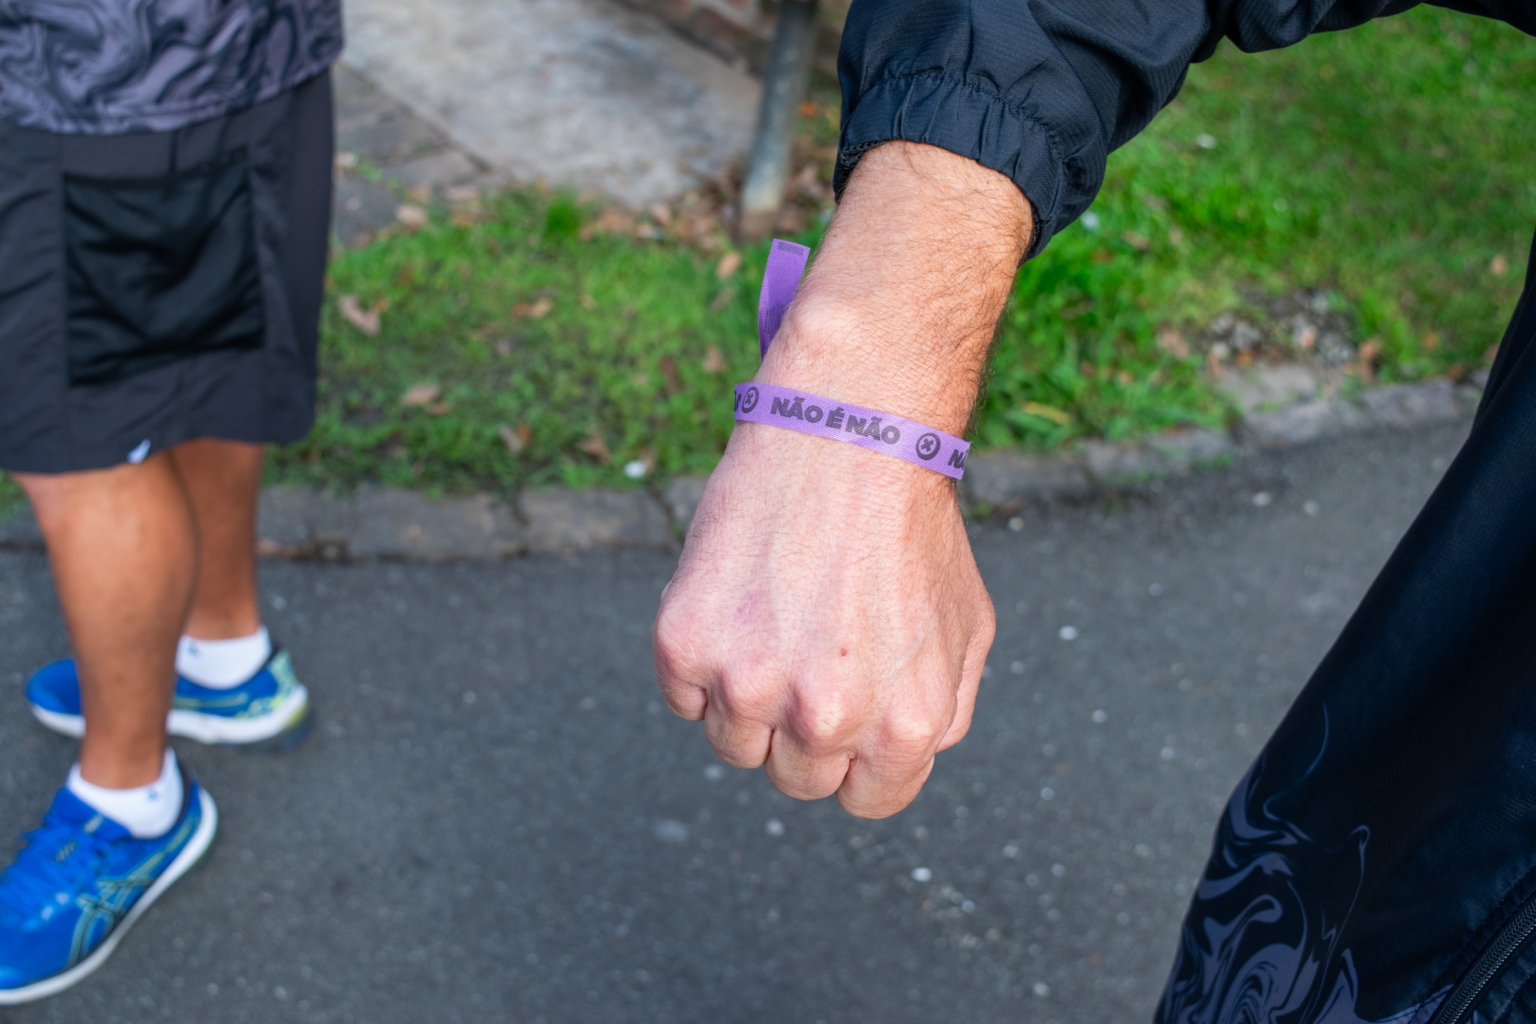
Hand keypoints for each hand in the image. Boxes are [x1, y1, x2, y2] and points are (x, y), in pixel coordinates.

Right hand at [653, 142, 1031, 816]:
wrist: (847, 431)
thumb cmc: (912, 526)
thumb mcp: (966, 629)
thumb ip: (942, 713)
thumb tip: (897, 759)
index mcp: (907, 726)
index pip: (867, 802)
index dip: (858, 758)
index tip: (848, 714)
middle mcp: (827, 716)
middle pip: (796, 780)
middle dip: (803, 731)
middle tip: (810, 654)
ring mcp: (750, 683)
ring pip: (733, 744)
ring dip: (749, 698)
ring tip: (776, 620)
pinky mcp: (685, 644)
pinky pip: (682, 697)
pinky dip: (703, 660)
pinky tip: (738, 599)